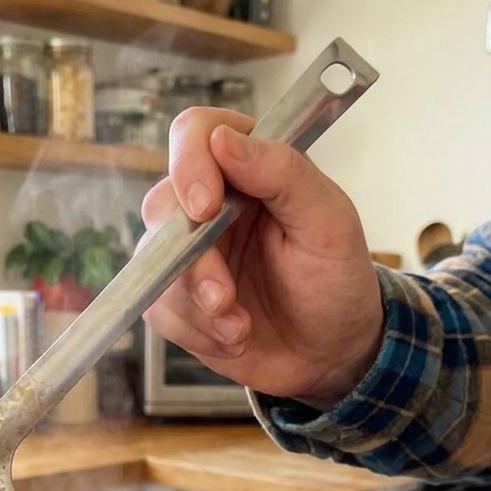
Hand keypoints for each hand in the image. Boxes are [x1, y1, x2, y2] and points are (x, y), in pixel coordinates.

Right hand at [142, 108, 384, 409]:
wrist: (330, 355)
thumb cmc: (336, 282)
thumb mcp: (328, 223)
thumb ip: (283, 173)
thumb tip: (224, 140)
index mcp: (248, 168)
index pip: (196, 134)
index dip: (190, 164)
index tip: (206, 207)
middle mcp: (211, 205)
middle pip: (162, 205)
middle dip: (192, 261)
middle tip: (223, 298)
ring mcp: (189, 253)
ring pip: (155, 264)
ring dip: (197, 307)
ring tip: (240, 328)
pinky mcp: (177, 299)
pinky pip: (158, 307)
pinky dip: (196, 331)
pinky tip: (233, 337)